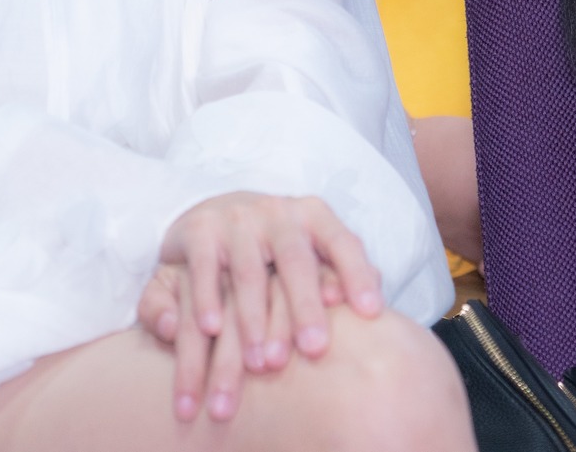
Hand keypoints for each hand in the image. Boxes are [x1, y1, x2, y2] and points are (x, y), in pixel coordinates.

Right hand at [134, 192, 382, 422]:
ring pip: (248, 273)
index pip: (343, 243)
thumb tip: (376, 312)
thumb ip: (341, 274)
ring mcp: (237, 218)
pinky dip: (206, 299)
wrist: (215, 211)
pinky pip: (204, 268)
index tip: (372, 313)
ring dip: (254, 321)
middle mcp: (277, 213)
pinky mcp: (199, 229)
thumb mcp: (310, 249)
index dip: (358, 274)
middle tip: (316, 350)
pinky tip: (212, 330)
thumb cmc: (276, 246)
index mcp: (313, 216)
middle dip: (306, 307)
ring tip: (261, 363)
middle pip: (296, 262)